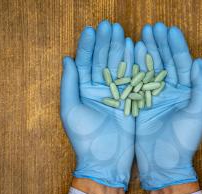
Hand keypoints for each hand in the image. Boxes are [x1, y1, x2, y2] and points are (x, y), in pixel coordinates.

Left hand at [60, 20, 134, 189]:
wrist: (105, 159)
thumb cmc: (85, 138)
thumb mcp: (71, 110)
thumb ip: (69, 84)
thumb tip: (67, 59)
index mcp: (82, 90)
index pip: (84, 63)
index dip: (87, 46)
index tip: (92, 30)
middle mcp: (98, 90)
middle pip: (102, 61)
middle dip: (105, 43)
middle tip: (110, 26)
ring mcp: (115, 94)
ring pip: (117, 67)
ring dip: (119, 50)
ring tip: (122, 32)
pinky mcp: (129, 100)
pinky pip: (131, 80)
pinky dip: (133, 65)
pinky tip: (134, 50)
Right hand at [134, 23, 201, 189]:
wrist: (163, 162)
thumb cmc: (184, 141)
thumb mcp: (198, 114)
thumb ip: (200, 87)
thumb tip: (199, 62)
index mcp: (187, 92)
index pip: (182, 64)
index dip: (176, 46)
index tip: (169, 30)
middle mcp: (171, 92)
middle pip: (165, 62)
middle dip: (160, 44)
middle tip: (153, 27)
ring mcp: (155, 96)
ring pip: (151, 69)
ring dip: (147, 52)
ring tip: (142, 35)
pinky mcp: (141, 104)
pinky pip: (138, 82)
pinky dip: (135, 68)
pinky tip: (131, 54)